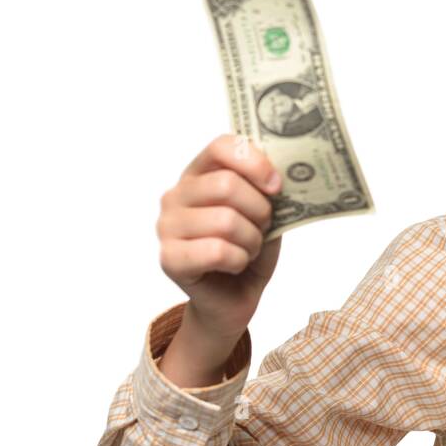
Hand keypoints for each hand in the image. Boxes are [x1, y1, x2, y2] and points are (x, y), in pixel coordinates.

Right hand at [157, 133, 283, 343]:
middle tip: (263, 228)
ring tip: (249, 249)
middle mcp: (176, 194)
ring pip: (225, 220)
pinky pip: (217, 251)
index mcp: (199, 173)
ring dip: (252, 240)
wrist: (233, 298)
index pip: (222, 146)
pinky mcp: (169, 258)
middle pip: (226, 184)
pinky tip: (235, 264)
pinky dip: (239, 261)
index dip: (255, 163)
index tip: (276, 186)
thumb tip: (278, 176)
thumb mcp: (265, 214)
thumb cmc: (248, 249)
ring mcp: (167, 226)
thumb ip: (266, 190)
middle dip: (259, 211)